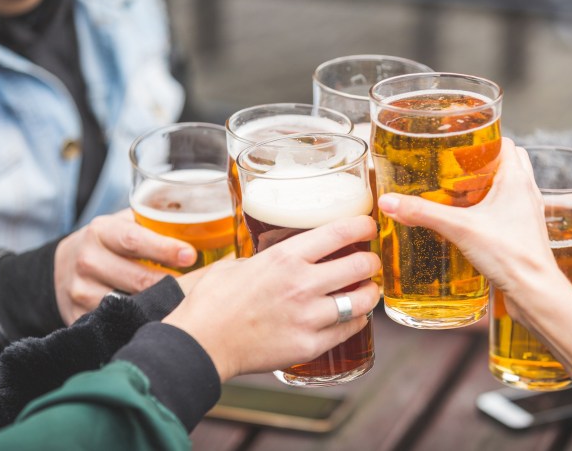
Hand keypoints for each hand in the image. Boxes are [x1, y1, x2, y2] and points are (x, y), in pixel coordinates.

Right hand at [54, 209, 197, 323]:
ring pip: (129, 305)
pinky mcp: (78, 316)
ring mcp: (80, 291)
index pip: (135, 241)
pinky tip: (161, 320)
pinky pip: (117, 323)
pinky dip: (141, 322)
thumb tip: (205, 227)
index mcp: (101, 231)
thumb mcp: (125, 223)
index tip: (191, 255)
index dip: (165, 249)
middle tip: (201, 286)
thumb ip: (156, 223)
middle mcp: (87, 260)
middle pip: (137, 279)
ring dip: (159, 306)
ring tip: (185, 305)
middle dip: (172, 284)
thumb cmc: (111, 242)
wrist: (65, 265)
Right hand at [163, 215, 380, 381]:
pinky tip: (353, 317)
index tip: (369, 226)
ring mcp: (308, 317)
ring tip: (367, 290)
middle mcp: (302, 284)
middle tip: (369, 262)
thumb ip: (263, 258)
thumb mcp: (236, 265)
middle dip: (371, 261)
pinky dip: (356, 321)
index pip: (339, 232)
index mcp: (285, 258)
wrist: (200, 345)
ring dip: (369, 293)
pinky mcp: (308, 345)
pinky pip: (348, 329)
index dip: (363, 225)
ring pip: (361, 301)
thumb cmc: (211, 303)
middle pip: (360, 265)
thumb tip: (274, 254)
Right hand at [377, 138, 567, 321]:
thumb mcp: (460, 228)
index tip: (457, 144)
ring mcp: (526, 213)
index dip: (481, 139)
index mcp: (516, 179)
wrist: (535, 292)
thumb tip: (390, 201)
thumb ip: (423, 212)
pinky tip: (470, 221)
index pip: (503, 143)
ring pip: (508, 187)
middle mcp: (526, 192)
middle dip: (481, 161)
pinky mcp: (522, 233)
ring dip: (486, 185)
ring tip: (458, 192)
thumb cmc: (512, 256)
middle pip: (506, 162)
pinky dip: (490, 208)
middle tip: (454, 167)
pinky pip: (507, 210)